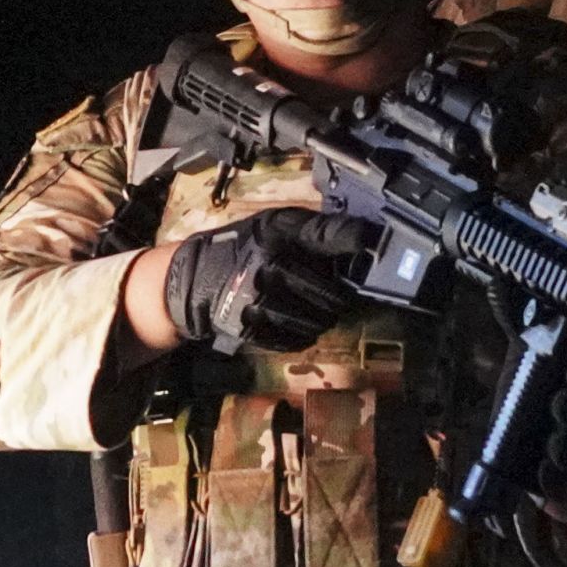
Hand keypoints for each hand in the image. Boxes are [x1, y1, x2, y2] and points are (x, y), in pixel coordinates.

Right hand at [161, 208, 377, 354]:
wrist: (196, 278)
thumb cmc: (245, 247)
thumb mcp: (275, 226)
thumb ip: (317, 229)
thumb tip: (364, 236)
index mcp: (276, 238)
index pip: (327, 237)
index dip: (355, 240)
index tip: (371, 245)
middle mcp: (269, 270)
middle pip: (332, 294)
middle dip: (338, 297)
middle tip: (334, 295)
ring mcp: (259, 303)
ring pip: (317, 322)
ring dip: (323, 319)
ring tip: (315, 310)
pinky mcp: (251, 330)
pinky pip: (296, 341)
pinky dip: (303, 335)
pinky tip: (298, 323)